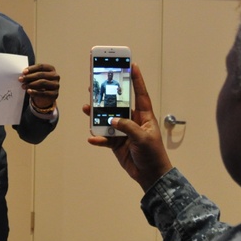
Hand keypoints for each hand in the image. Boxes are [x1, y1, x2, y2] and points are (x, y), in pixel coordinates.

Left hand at [21, 63, 59, 109]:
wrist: (44, 97)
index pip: (41, 66)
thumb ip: (31, 74)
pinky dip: (35, 92)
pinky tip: (29, 91)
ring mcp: (56, 85)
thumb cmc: (39, 84)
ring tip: (23, 86)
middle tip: (21, 79)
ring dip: (31, 84)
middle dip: (29, 77)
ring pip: (43, 83)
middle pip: (41, 74)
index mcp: (51, 69)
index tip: (23, 72)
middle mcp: (55, 76)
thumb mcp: (35, 78)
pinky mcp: (55, 94)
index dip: (32, 69)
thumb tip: (23, 75)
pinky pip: (44, 93)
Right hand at [85, 63, 172, 191]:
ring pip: (107, 119)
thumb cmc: (153, 154)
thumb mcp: (143, 138)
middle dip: (106, 95)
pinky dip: (98, 138)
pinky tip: (92, 138)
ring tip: (86, 108)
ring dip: (97, 115)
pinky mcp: (116, 143)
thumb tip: (112, 119)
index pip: (140, 94)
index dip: (136, 79)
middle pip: (117, 104)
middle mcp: (133, 120)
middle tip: (95, 84)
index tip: (132, 65)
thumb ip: (127, 126)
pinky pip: (104, 138)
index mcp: (144, 116)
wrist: (150, 175)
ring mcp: (123, 131)